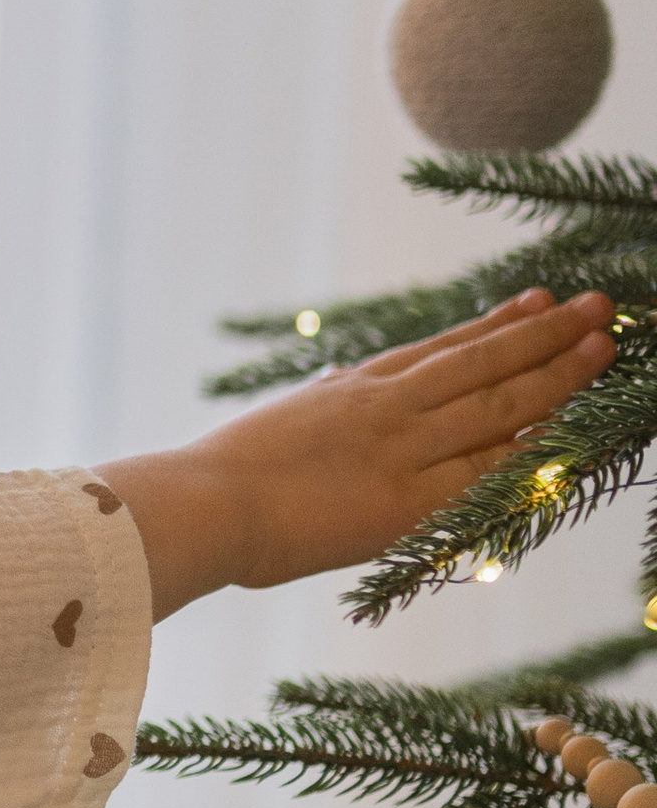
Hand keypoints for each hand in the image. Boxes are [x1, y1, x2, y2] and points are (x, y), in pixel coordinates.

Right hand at [94, 288, 616, 623]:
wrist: (203, 506)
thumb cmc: (221, 479)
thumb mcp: (282, 424)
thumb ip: (324, 406)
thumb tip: (342, 380)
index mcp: (354, 390)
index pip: (442, 349)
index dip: (496, 324)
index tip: (537, 301)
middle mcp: (386, 407)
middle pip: (482, 362)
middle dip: (545, 334)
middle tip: (598, 306)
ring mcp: (400, 449)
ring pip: (495, 402)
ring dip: (557, 372)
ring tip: (604, 344)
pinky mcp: (406, 499)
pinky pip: (482, 470)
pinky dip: (529, 447)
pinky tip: (569, 428)